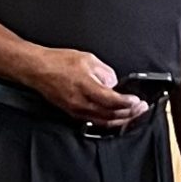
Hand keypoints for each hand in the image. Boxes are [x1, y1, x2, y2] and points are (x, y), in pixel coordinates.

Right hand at [32, 48, 147, 128]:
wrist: (39, 70)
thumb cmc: (60, 62)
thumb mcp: (88, 59)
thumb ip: (105, 72)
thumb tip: (115, 83)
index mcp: (86, 87)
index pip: (112, 100)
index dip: (127, 103)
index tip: (137, 102)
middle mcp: (82, 103)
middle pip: (110, 115)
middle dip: (128, 114)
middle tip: (140, 110)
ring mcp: (77, 111)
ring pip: (103, 122)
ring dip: (120, 121)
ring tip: (132, 116)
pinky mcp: (74, 114)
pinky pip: (95, 122)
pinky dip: (108, 122)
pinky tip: (116, 120)